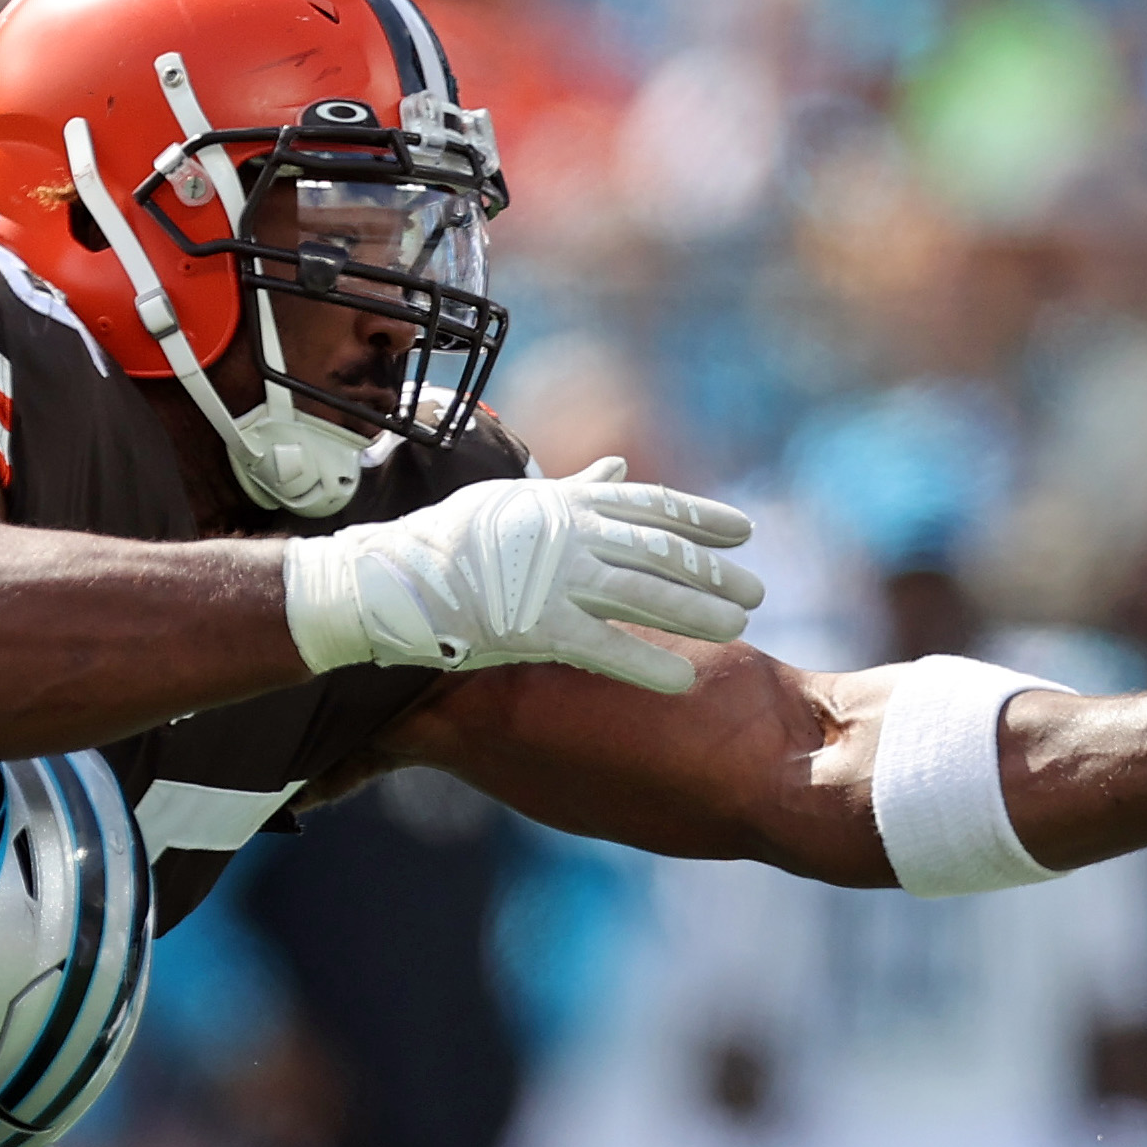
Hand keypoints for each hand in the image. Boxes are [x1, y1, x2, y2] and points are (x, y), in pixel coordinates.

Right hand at [279, 457, 761, 693]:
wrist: (388, 579)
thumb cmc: (450, 540)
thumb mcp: (517, 497)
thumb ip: (576, 488)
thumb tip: (618, 466)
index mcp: (566, 502)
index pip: (651, 506)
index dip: (701, 519)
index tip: (744, 531)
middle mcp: (569, 534)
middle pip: (661, 552)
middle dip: (713, 572)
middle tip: (757, 592)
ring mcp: (555, 579)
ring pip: (644, 594)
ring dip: (697, 611)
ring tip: (739, 627)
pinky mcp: (535, 626)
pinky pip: (604, 647)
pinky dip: (646, 663)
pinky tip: (682, 680)